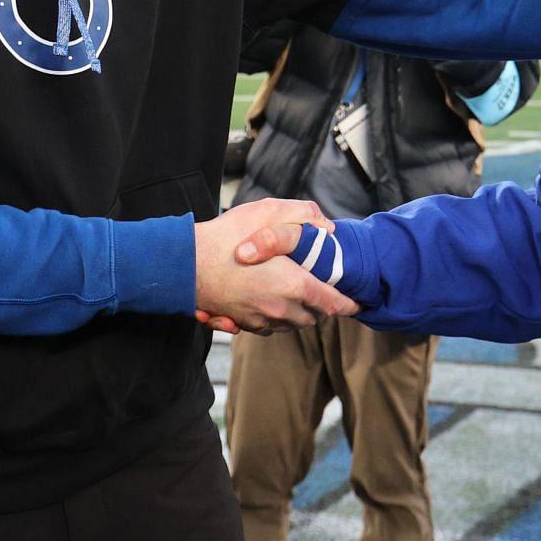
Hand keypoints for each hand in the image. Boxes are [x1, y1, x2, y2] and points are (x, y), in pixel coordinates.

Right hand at [192, 199, 353, 335]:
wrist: (184, 265)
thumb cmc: (225, 237)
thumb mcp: (267, 212)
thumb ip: (302, 215)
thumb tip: (327, 228)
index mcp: (295, 285)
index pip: (332, 303)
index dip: (348, 304)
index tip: (356, 304)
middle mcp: (282, 309)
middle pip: (313, 317)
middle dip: (321, 307)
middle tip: (322, 293)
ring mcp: (261, 320)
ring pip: (291, 325)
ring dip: (298, 314)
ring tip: (297, 298)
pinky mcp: (243, 324)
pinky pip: (268, 328)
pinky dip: (275, 319)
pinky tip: (269, 302)